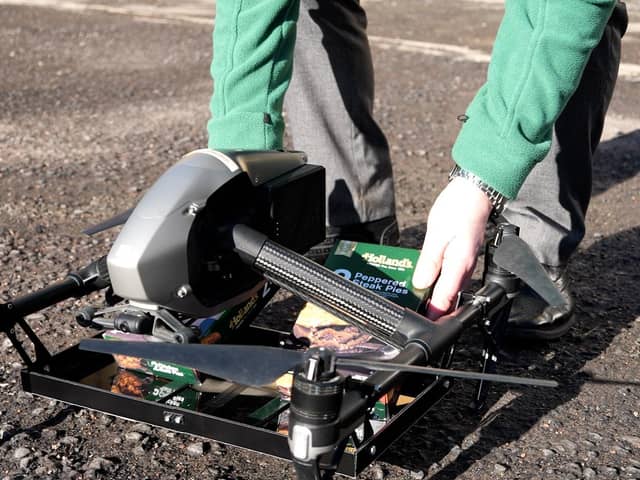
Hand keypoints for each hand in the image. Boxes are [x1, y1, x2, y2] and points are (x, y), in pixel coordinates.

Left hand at [412, 177, 492, 319]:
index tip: (422, 323)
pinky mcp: (462, 256)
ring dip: (434, 295)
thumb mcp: (436, 236)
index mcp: (459, 266)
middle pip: (448, 296)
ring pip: (449, 287)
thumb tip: (420, 284)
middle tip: (415, 313)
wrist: (475, 192)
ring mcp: (465, 262)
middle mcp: (465, 268)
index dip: (433, 314)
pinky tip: (425, 280)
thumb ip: (428, 263)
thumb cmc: (457, 209)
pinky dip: (438, 281)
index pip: (445, 299)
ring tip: (416, 300)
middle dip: (433, 307)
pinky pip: (450, 275)